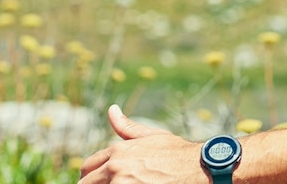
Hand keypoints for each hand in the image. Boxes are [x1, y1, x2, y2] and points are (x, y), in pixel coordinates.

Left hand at [79, 105, 202, 183]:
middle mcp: (115, 168)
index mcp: (118, 151)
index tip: (97, 181)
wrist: (200, 168)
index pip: (88, 167)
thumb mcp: (152, 136)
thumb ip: (127, 127)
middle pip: (86, 183)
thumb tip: (112, 110)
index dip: (90, 176)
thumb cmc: (178, 153)